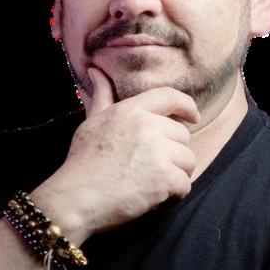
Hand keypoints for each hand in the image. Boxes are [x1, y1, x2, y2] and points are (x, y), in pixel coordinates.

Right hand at [52, 65, 200, 234]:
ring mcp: (158, 151)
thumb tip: (96, 71)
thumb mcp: (91, 123)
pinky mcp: (165, 178)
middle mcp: (147, 126)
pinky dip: (173, 196)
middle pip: (183, 135)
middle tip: (151, 169)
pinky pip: (185, 185)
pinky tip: (153, 199)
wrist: (76, 198)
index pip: (170, 97)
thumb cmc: (82, 163)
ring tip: (151, 184)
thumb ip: (102, 96)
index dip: (187, 106)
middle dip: (173, 154)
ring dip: (175, 175)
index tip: (193, 117)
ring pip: (188, 161)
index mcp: (130, 110)